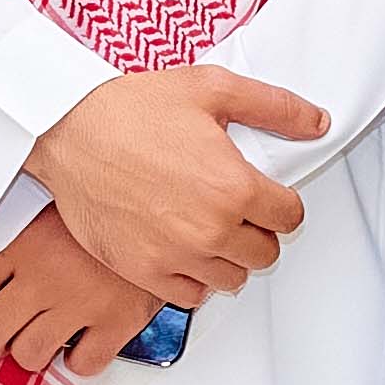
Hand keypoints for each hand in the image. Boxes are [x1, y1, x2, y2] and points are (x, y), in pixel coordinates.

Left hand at [0, 206, 161, 375]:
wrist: (165, 198)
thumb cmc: (105, 194)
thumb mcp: (46, 196)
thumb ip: (14, 225)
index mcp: (18, 243)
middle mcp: (42, 276)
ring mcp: (79, 302)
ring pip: (30, 355)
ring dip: (29, 352)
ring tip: (41, 334)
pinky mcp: (116, 321)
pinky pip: (84, 364)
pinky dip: (79, 361)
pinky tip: (82, 342)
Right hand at [26, 66, 326, 302]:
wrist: (67, 130)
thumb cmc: (131, 108)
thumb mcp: (212, 88)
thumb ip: (274, 106)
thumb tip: (317, 122)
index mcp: (234, 186)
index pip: (289, 217)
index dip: (281, 203)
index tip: (265, 195)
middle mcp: (210, 229)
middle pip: (265, 253)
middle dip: (257, 230)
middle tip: (234, 207)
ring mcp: (176, 255)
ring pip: (232, 278)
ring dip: (229, 257)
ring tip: (209, 228)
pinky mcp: (144, 271)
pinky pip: (192, 295)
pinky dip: (195, 277)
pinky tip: (184, 249)